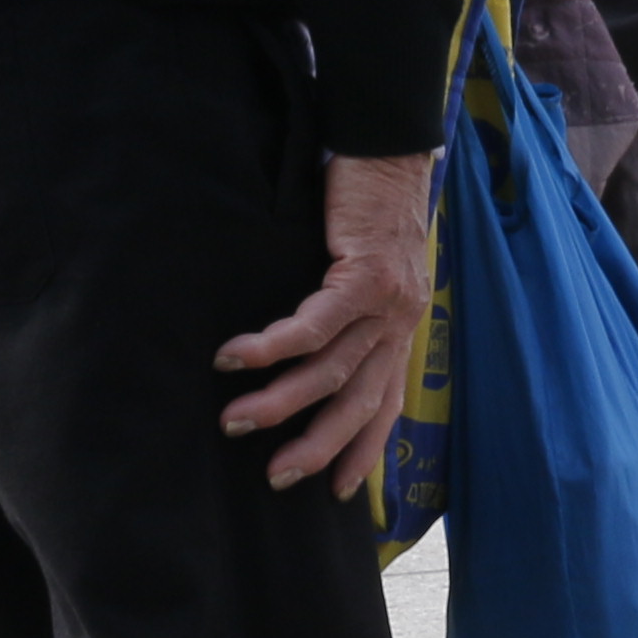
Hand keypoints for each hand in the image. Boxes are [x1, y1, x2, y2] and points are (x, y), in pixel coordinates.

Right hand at [217, 147, 438, 495]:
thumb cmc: (366, 201)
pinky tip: (237, 360)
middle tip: (277, 478)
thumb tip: (305, 343)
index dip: (362, 448)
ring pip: (331, 370)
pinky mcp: (364, 275)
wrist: (386, 147)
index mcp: (401, 325)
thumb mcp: (365, 266)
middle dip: (319, 445)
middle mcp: (401, 321)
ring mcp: (387, 302)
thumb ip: (346, 307)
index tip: (337, 491)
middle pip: (359, 401)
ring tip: (236, 421)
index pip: (385, 400)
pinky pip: (313, 325)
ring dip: (282, 402)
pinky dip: (274, 347)